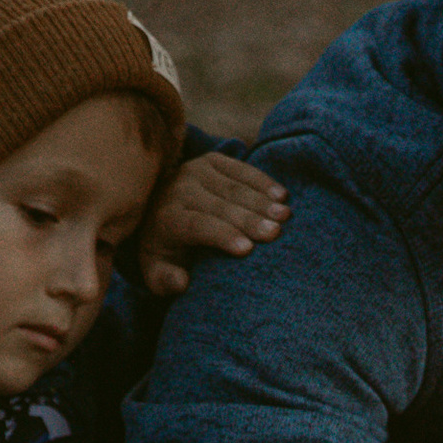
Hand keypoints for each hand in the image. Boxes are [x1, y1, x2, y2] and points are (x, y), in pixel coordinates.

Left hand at [130, 151, 289, 298]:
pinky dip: (262, 182)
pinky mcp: (211, 161)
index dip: (222, 235)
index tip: (247, 249)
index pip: (196, 225)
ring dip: (261, 201)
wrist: (158, 213)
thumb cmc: (167, 252)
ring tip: (285, 215)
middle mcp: (178, 189)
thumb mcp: (158, 272)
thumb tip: (181, 281)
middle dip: (249, 219)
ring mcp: (196, 171)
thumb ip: (164, 280)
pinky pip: (240, 169)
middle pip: (218, 205)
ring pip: (233, 187)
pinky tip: (281, 195)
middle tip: (275, 232)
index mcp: (167, 218)